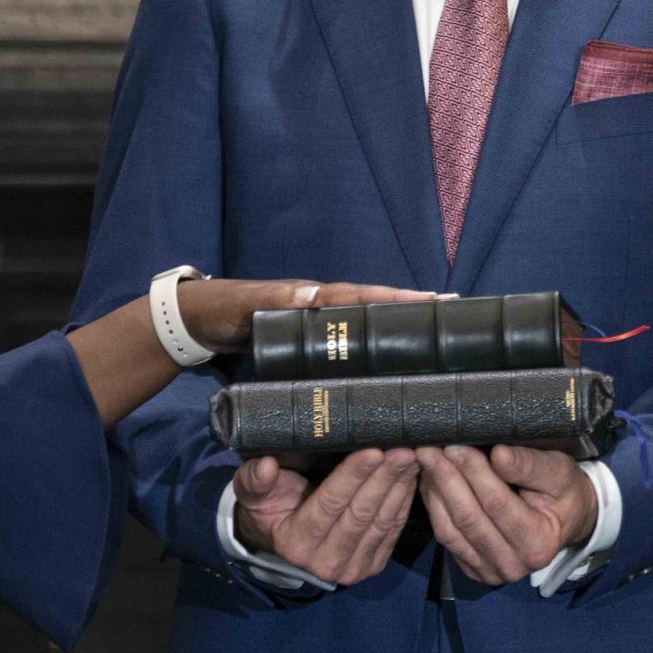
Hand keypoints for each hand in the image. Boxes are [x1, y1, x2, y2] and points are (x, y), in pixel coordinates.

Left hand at [178, 279, 435, 354]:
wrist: (199, 322)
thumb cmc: (223, 312)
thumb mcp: (246, 304)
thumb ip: (274, 298)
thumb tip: (312, 293)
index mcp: (313, 296)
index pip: (361, 296)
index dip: (396, 298)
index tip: (431, 299)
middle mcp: (321, 306)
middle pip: (374, 307)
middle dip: (411, 308)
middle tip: (453, 311)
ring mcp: (318, 325)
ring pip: (365, 324)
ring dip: (398, 326)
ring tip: (436, 335)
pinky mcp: (310, 343)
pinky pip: (348, 341)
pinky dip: (373, 344)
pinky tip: (392, 360)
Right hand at [231, 447, 418, 585]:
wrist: (282, 536)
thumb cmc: (269, 505)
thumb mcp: (253, 491)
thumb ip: (254, 479)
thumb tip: (265, 466)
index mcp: (295, 544)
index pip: (329, 505)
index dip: (352, 477)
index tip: (373, 451)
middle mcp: (324, 563)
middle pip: (361, 514)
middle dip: (384, 479)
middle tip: (402, 449)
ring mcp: (351, 569)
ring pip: (381, 523)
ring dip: (399, 488)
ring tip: (411, 457)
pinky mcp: (372, 566)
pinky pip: (393, 531)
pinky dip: (403, 502)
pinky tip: (410, 477)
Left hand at [418, 444, 596, 586]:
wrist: (566, 520)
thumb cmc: (563, 492)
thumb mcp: (558, 472)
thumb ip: (529, 465)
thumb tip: (498, 454)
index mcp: (538, 544)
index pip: (497, 504)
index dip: (474, 473)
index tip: (455, 446)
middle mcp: (513, 566)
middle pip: (469, 518)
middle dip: (446, 479)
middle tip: (428, 449)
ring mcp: (490, 572)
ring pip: (450, 530)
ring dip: (434, 492)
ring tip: (426, 461)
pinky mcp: (473, 569)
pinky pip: (445, 538)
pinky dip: (434, 507)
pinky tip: (431, 481)